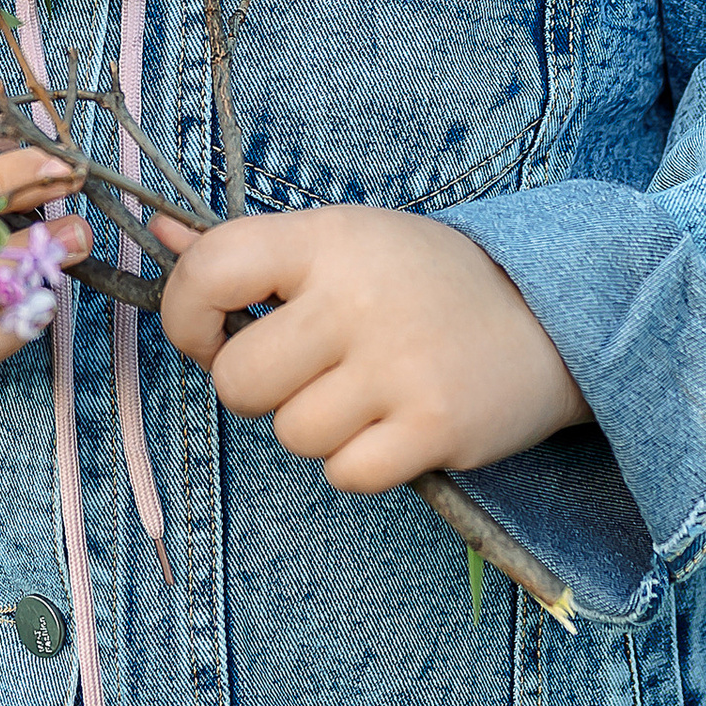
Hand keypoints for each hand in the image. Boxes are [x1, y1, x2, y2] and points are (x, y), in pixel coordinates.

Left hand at [155, 204, 588, 493]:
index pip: (212, 270)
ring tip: (361, 393)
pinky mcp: (435, 428)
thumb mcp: (341, 238)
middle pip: (239, 380)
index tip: (207, 333)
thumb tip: (156, 230)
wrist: (550, 316)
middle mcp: (358, 298)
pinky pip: (346, 474)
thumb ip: (248, 246)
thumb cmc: (421, 279)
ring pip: (292, 434)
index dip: (184, 316)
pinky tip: (390, 426)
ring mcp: (399, 365)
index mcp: (327, 239)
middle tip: (297, 372)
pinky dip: (358, 463)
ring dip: (313, 427)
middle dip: (253, 389)